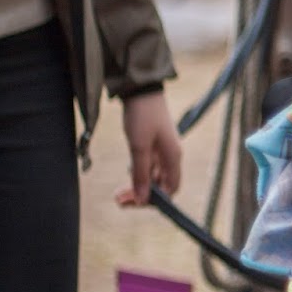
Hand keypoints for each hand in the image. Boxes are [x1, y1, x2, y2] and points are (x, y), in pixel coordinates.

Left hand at [115, 90, 182, 206]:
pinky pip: (148, 167)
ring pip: (152, 177)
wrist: (140, 90)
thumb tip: (141, 199)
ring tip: (119, 190)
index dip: (154, 200)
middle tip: (119, 199)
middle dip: (141, 194)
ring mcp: (162, 151)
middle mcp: (170, 157)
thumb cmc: (142, 116)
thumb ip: (140, 174)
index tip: (132, 202)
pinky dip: (137, 173)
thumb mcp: (138, 147)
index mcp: (173, 158)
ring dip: (137, 185)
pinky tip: (127, 172)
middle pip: (160, 186)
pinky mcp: (153, 145)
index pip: (170, 190)